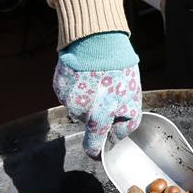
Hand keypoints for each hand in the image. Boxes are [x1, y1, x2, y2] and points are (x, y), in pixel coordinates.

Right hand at [53, 32, 141, 157]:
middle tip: (107, 96)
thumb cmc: (120, 70)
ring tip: (98, 82)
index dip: (96, 152)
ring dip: (87, 101)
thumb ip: (127, 124)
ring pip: (78, 109)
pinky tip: (87, 76)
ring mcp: (66, 98)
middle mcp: (79, 111)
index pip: (92, 146)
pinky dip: (77, 90)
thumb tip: (115, 138)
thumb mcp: (133, 99)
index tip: (98, 152)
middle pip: (87, 123)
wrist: (98, 41)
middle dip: (97, 116)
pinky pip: (69, 95)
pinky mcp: (59, 86)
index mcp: (98, 116)